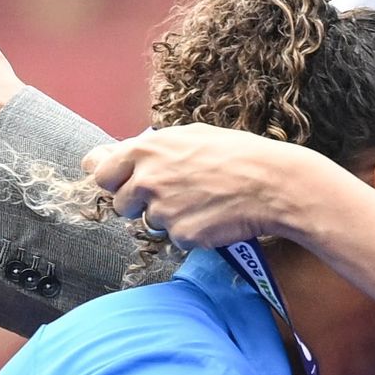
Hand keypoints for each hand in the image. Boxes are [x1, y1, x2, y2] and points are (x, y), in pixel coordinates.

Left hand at [84, 124, 320, 249]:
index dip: (115, 179)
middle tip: (174, 193)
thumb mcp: (192, 136)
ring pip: (150, 222)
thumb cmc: (237, 154)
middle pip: (121, 203)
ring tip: (203, 200)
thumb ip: (147, 148)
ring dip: (169, 216)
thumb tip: (103, 157)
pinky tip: (215, 215)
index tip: (129, 181)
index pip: (100, 172)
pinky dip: (193, 230)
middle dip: (139, 202)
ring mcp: (163, 209)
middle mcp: (148, 179)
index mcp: (147, 150)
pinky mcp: (181, 234)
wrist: (273, 183)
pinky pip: (177, 237)